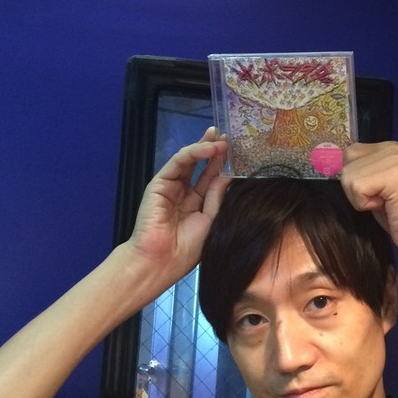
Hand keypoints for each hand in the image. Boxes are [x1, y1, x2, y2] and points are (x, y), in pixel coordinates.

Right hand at [127, 128, 229, 285]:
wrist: (161, 262)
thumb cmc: (186, 248)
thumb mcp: (210, 220)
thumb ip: (217, 196)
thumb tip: (228, 175)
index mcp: (196, 202)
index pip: (211, 177)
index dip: (222, 163)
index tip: (236, 151)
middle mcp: (183, 191)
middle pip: (200, 164)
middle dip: (213, 149)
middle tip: (227, 136)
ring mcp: (171, 186)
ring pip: (189, 159)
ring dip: (206, 147)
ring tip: (222, 139)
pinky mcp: (160, 182)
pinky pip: (178, 162)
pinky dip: (194, 152)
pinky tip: (209, 148)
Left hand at [340, 141, 397, 254]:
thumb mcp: (374, 185)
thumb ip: (360, 170)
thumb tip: (329, 162)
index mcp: (389, 147)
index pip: (349, 153)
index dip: (354, 179)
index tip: (375, 192)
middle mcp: (393, 147)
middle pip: (346, 163)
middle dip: (355, 187)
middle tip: (379, 198)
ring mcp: (395, 159)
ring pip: (348, 177)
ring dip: (360, 198)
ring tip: (383, 202)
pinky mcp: (394, 175)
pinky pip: (356, 187)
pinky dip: (364, 203)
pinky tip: (385, 205)